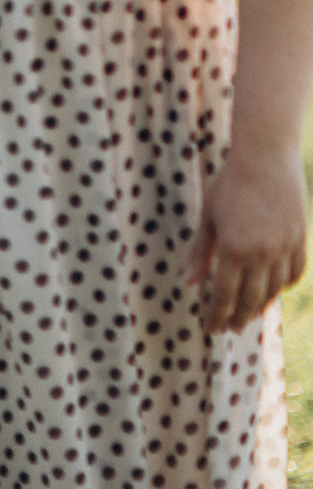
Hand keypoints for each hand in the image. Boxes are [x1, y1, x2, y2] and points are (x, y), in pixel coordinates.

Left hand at [186, 137, 308, 333]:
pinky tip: (272, 291)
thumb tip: (187, 283)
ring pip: (274, 289)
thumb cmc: (229, 186)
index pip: (224, 294)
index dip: (216, 314)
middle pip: (251, 298)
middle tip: (229, 328)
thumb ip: (200, 253)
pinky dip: (283, 286)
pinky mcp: (300, 239)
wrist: (266, 160)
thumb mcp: (208, 219)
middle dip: (238, 316)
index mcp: (234, 249)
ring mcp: (285, 247)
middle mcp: (263, 253)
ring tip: (249, 314)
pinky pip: (294, 272)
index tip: (210, 328)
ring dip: (261, 306)